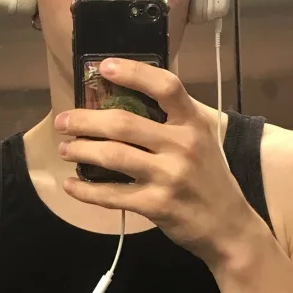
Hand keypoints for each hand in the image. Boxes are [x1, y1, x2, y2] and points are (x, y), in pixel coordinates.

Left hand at [55, 59, 262, 264]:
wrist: (228, 226)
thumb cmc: (210, 178)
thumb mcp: (203, 140)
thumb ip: (175, 119)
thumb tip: (127, 96)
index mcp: (194, 123)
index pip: (165, 86)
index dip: (133, 73)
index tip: (104, 67)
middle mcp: (183, 145)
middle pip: (124, 123)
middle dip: (85, 120)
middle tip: (64, 121)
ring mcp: (169, 176)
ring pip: (113, 156)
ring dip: (81, 150)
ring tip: (65, 149)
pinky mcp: (157, 205)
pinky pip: (112, 195)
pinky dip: (86, 190)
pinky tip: (72, 185)